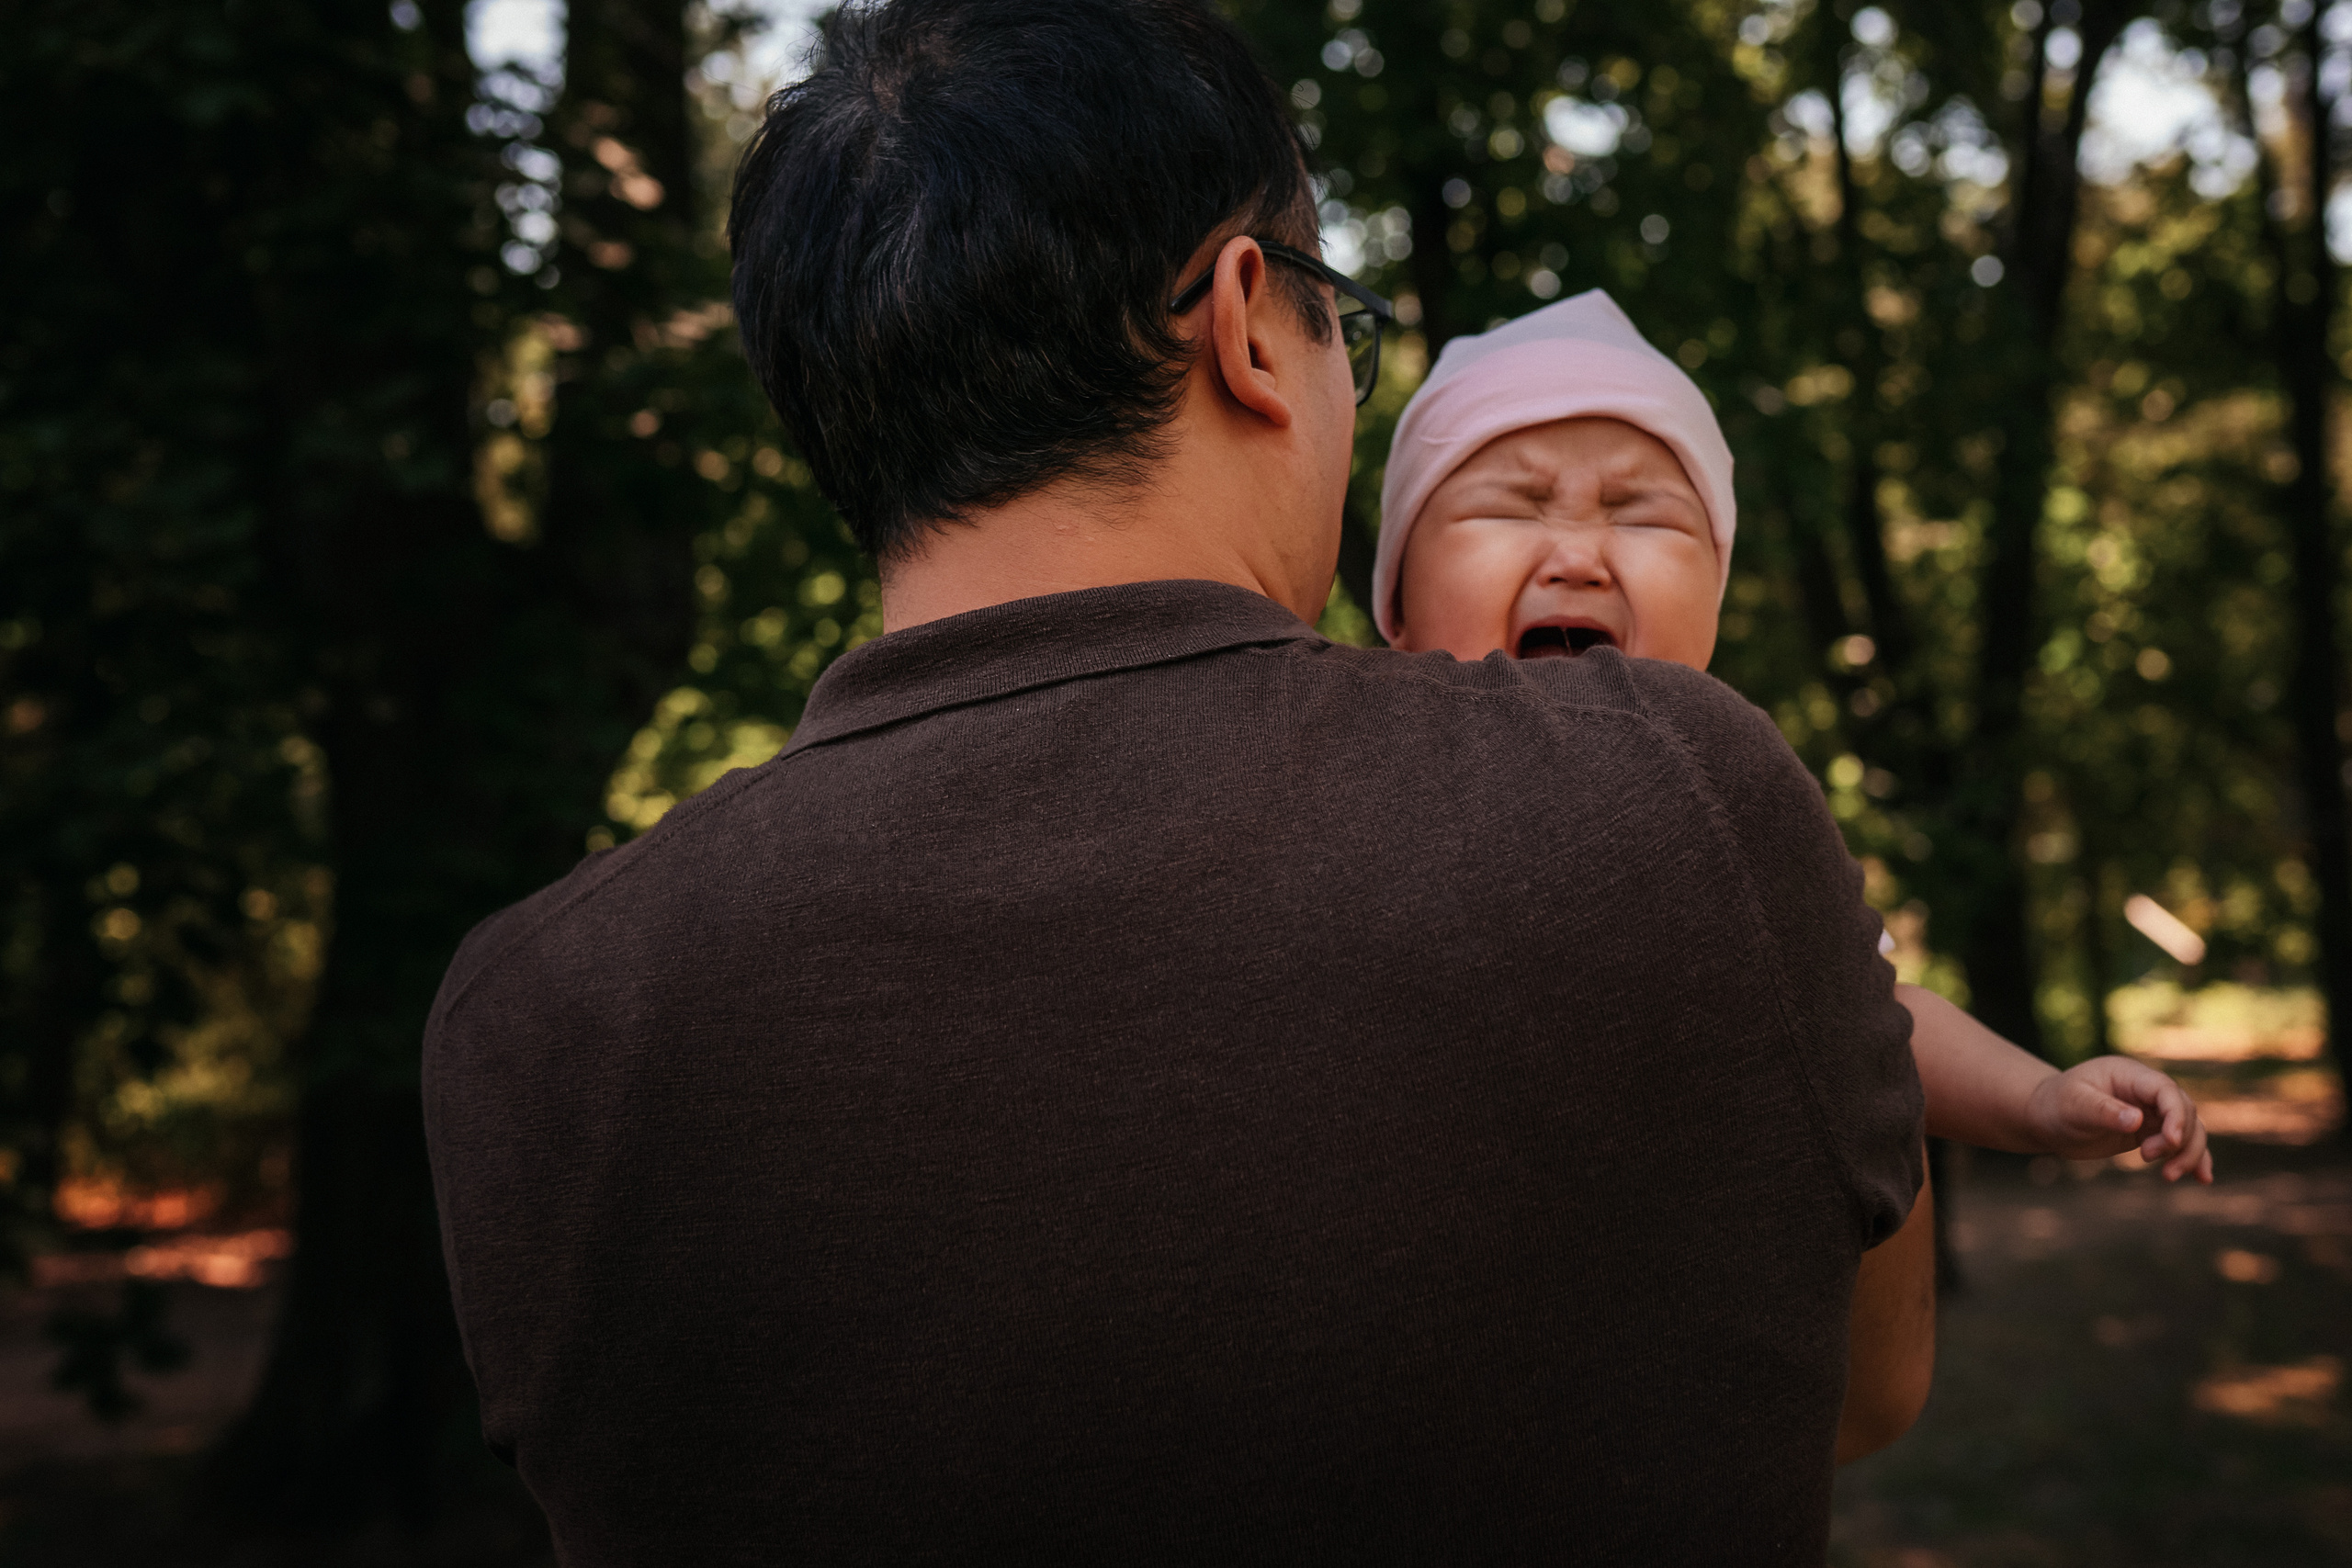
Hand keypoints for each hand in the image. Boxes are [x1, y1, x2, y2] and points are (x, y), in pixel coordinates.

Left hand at [2023, 1056, 2212, 1182]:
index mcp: (2129, 1075)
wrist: (2045, 1117)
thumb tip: (2136, 1121)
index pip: (2166, 1091)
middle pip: (2185, 1111)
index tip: (2170, 1142)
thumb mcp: (2074, 1106)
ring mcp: (2150, 1111)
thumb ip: (2103, 1111)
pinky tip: (2202, 1178)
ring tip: (2168, 1176)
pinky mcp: (2148, 1131)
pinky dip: (2192, 1158)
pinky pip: (2179, 1143)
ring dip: (2188, 1153)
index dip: (2176, 1115)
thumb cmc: (2055, 1105)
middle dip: (2179, 1139)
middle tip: (2148, 1159)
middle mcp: (2145, 1091)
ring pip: (2189, 1129)